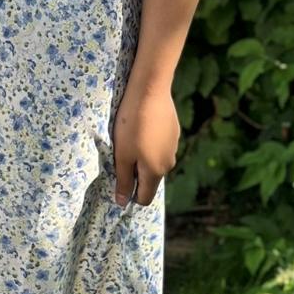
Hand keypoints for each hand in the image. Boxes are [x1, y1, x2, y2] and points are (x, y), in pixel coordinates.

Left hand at [111, 76, 180, 207]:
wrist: (150, 91)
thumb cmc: (132, 124)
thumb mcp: (122, 154)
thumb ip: (123, 180)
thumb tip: (122, 202)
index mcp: (155, 172)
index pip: (145, 198)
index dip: (131, 195)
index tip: (118, 181)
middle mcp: (169, 163)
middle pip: (150, 179)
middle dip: (135, 173)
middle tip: (120, 155)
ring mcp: (174, 147)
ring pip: (156, 161)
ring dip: (143, 156)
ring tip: (130, 138)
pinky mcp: (174, 132)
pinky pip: (160, 146)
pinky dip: (151, 142)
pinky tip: (142, 126)